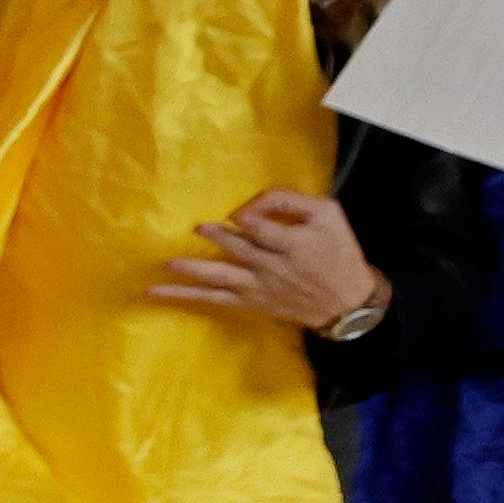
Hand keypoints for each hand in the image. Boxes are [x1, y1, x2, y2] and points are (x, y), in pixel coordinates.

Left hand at [149, 188, 387, 332]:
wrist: (346, 301)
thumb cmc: (338, 251)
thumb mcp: (328, 214)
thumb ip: (291, 201)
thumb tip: (252, 203)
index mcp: (295, 244)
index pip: (260, 226)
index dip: (247, 216)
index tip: (241, 214)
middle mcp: (274, 267)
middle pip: (239, 249)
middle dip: (219, 237)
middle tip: (199, 227)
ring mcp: (259, 287)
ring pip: (220, 277)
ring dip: (193, 269)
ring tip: (169, 263)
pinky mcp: (249, 301)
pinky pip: (212, 299)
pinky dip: (184, 295)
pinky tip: (156, 291)